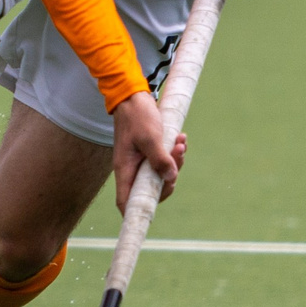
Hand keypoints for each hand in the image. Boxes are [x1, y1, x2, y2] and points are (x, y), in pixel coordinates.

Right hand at [110, 91, 185, 214]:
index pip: (126, 201)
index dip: (137, 210)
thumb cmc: (136, 116)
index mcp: (125, 169)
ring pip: (162, 174)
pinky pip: (165, 161)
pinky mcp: (150, 153)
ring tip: (180, 142)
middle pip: (151, 189)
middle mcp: (132, 169)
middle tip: (177, 158)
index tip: (153, 208)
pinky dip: (175, 152)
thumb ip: (160, 159)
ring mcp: (141, 161)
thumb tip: (171, 178)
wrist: (134, 96)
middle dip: (169, 178)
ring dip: (176, 161)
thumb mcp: (149, 137)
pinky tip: (180, 138)